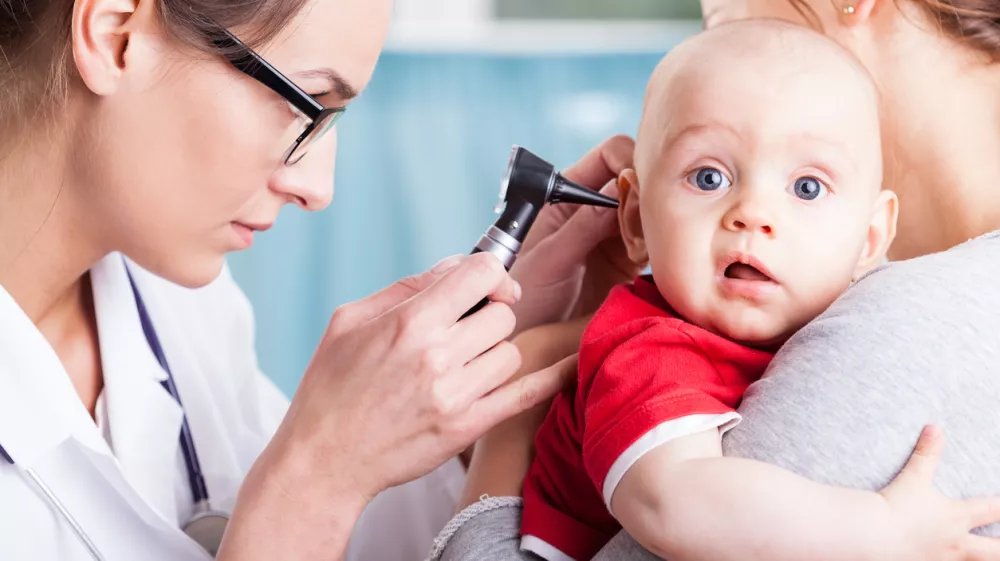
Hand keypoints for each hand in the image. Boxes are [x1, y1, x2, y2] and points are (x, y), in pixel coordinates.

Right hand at [268, 253, 571, 506]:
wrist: (324, 459)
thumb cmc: (331, 387)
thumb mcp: (351, 319)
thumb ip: (407, 287)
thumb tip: (455, 266)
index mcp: (410, 322)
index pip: (481, 272)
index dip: (489, 272)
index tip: (483, 284)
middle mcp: (438, 356)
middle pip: (503, 314)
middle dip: (489, 314)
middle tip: (466, 328)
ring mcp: (457, 395)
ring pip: (511, 352)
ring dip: (494, 351)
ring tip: (466, 362)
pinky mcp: (468, 427)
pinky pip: (527, 393)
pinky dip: (551, 376)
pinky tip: (568, 362)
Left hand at [509, 135, 644, 335]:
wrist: (524, 338)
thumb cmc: (523, 296)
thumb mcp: (549, 259)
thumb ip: (583, 225)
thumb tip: (620, 187)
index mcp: (566, 192)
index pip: (609, 155)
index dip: (629, 161)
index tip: (638, 186)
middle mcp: (593, 207)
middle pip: (637, 179)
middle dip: (649, 194)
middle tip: (645, 223)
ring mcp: (613, 233)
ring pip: (651, 211)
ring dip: (655, 224)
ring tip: (640, 249)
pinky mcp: (628, 260)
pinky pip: (655, 243)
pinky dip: (659, 249)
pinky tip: (647, 263)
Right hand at [880, 425, 999, 559]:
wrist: (872, 534)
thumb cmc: (894, 505)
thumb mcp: (913, 478)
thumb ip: (926, 454)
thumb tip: (934, 428)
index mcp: (956, 517)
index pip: (995, 510)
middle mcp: (956, 542)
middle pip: (996, 551)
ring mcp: (942, 559)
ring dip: (982, 557)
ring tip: (984, 554)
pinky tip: (942, 558)